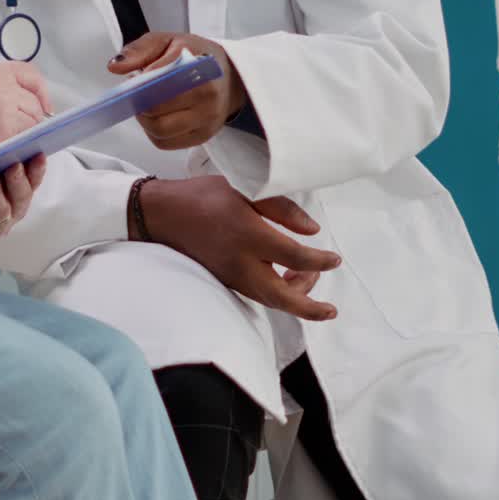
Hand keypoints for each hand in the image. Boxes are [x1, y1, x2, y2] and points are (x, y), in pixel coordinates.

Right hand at [0, 62, 51, 187]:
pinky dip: (20, 144)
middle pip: (35, 101)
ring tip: (8, 138)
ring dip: (26, 131)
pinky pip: (25, 139)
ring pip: (33, 122)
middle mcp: (4, 88)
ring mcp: (7, 112)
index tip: (40, 102)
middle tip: (22, 126)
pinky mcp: (5, 135)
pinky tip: (6, 148)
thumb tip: (16, 99)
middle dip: (33, 114)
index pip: (31, 75)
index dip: (39, 90)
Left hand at [108, 32, 246, 148]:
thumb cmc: (196, 56)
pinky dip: (153, 132)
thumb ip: (140, 49)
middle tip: (137, 92)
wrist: (230, 75)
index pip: (159, 85)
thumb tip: (115, 66)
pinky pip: (166, 143)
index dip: (140, 85)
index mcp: (200, 68)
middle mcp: (208, 97)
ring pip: (159, 131)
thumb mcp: (169, 40)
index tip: (134, 79)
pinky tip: (157, 116)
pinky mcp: (202, 137)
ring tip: (147, 104)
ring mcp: (207, 120)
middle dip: (139, 103)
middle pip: (156, 112)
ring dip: (145, 120)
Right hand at [132, 175, 340, 319]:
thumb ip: (282, 208)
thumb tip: (312, 231)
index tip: (334, 259)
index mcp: (250, 235)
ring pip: (270, 299)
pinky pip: (257, 294)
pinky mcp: (225, 280)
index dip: (320, 261)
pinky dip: (277, 293)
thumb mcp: (245, 188)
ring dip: (294, 298)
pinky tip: (285, 279)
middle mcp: (242, 262)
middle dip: (310, 308)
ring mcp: (231, 275)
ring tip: (308, 280)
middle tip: (330, 311)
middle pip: (282, 297)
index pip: (295, 257)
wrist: (163, 214)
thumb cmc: (205, 195)